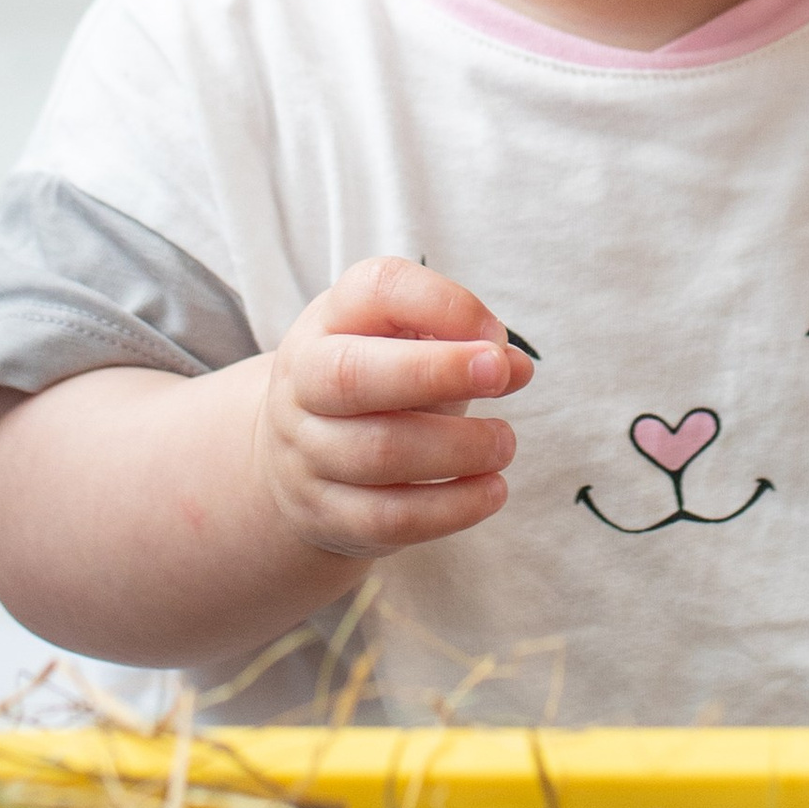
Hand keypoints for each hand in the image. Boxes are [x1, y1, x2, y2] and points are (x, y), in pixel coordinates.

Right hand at [255, 258, 533, 561]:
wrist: (292, 464)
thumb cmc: (376, 388)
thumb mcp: (408, 347)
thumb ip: (464, 345)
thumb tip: (517, 367)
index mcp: (330, 322)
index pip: (375, 290)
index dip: (442, 305)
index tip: (495, 335)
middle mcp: (304, 383)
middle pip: (353, 375)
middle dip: (436, 372)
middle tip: (500, 374)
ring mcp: (306, 453)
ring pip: (380, 452)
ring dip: (460, 448)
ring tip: (504, 443)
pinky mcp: (326, 514)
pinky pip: (391, 517)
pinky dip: (453, 507)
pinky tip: (492, 490)